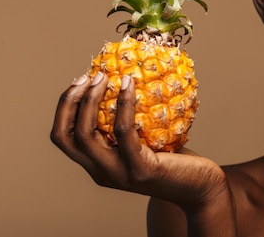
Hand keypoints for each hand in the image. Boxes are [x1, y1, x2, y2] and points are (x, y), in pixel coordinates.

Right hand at [50, 73, 227, 208]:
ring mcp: (118, 173)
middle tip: (88, 76)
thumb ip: (130, 121)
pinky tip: (130, 84)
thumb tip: (124, 76)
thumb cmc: (175, 158)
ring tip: (104, 76)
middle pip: (65, 136)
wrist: (200, 187)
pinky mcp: (140, 170)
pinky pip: (123, 131)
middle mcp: (101, 172)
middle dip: (70, 101)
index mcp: (97, 164)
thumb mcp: (144, 139)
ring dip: (90, 100)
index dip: (64, 107)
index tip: (80, 81)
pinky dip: (123, 104)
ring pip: (87, 134)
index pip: (63, 137)